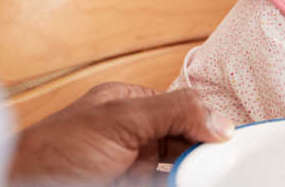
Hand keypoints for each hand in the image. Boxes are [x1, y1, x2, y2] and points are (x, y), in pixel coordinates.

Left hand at [7, 82, 234, 186]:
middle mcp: (132, 135)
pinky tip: (191, 181)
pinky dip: (180, 182)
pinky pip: (166, 185)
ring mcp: (130, 167)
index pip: (182, 108)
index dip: (207, 124)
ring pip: (176, 170)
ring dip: (194, 173)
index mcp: (129, 105)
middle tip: (226, 167)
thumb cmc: (54, 152)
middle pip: (183, 142)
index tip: (230, 142)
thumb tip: (219, 121)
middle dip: (204, 154)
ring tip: (217, 176)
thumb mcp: (120, 120)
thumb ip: (172, 112)